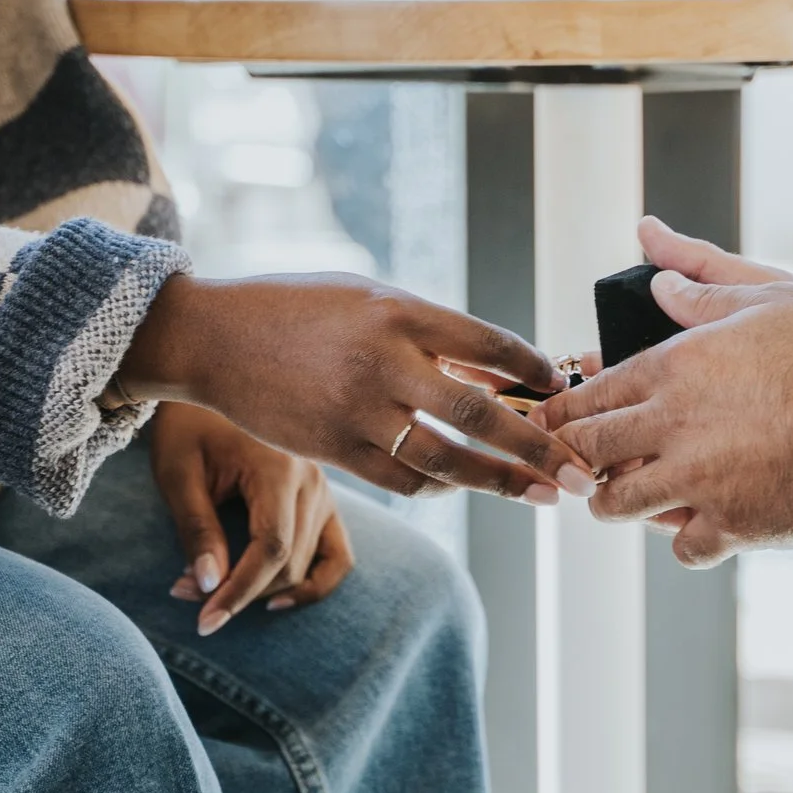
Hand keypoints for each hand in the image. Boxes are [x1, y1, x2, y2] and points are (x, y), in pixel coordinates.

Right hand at [120, 274, 595, 506]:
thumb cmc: (298, 308)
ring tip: (544, 494)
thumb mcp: (368, 297)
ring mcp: (357, 412)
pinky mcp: (333, 451)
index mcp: (400, 311)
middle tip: (582, 472)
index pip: (491, 345)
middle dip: (540, 447)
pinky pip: (405, 482)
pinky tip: (469, 485)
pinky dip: (445, 487)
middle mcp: (384, 363)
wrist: (210, 337)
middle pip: (481, 415)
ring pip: (449, 461)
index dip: (537, 369)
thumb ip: (431, 333)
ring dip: (504, 482)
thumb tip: (498, 375)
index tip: (566, 386)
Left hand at [151, 404, 353, 635]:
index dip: (237, 592)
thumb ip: (196, 529)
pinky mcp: (324, 496)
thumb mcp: (178, 472)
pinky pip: (337, 554)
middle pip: (289, 563)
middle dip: (238, 591)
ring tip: (216, 593)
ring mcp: (325, 488)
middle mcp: (313, 479)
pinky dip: (314, 582)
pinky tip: (277, 598)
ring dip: (263, 589)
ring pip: (309, 564)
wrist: (212, 373)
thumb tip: (209, 586)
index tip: (203, 621)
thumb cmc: (186, 422)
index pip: (270, 550)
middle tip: (183, 592)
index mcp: (279, 467)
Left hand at [532, 221, 792, 565]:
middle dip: (576, 456)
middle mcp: (672, 427)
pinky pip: (683, 548)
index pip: (585, 395)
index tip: (556, 419)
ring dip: (620, 500)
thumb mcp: (771, 294)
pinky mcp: (734, 527)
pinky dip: (688, 538)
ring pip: (617, 505)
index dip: (561, 411)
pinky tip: (705, 521)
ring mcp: (698, 482)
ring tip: (639, 493)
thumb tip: (655, 261)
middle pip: (584, 451)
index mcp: (673, 367)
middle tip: (585, 460)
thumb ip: (704, 279)